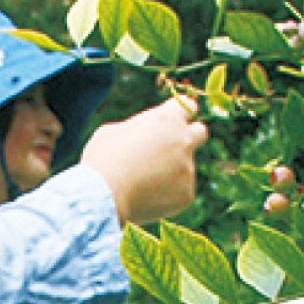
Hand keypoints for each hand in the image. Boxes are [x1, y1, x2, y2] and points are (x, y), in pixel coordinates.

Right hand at [80, 97, 207, 225]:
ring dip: (170, 171)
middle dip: (189, 137)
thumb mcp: (114, 131)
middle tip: (171, 148)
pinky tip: (146, 196)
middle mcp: (183, 141)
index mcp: (166, 119)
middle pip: (200, 132)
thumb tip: (143, 135)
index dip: (181, 113)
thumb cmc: (103, 160)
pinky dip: (167, 194)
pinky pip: (180, 190)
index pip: (188, 105)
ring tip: (142, 182)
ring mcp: (188, 168)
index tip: (175, 120)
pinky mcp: (187, 193)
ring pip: (185, 166)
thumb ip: (138, 128)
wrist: (105, 197)